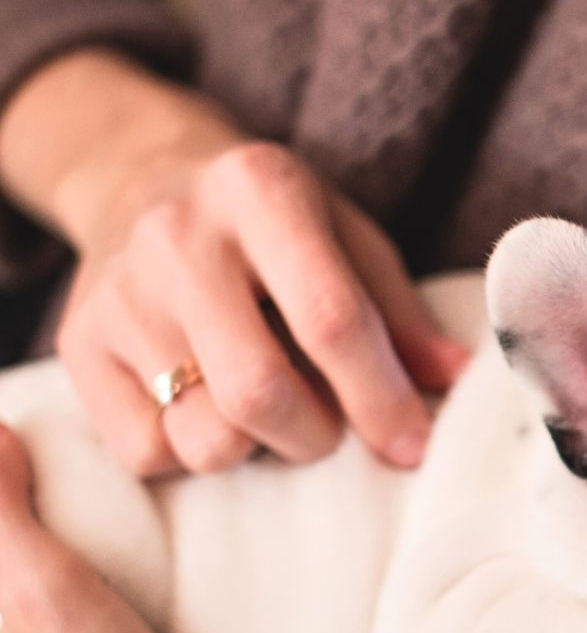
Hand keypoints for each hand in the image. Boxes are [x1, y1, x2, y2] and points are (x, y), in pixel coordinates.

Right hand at [1, 50, 467, 476]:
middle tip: (329, 427)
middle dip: (316, 436)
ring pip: (204, 437)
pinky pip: (147, 453)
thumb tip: (462, 384)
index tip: (412, 447)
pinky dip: (191, 453)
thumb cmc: (274, 226)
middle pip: (259, 393)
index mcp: (261, 191)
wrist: (141, 178)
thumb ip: (402, 315)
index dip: (380, 398)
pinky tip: (205, 408)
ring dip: (256, 450)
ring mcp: (118, 293)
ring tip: (266, 411)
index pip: (331, 319)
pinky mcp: (78, 346)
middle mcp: (177, 236)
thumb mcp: (349, 240)